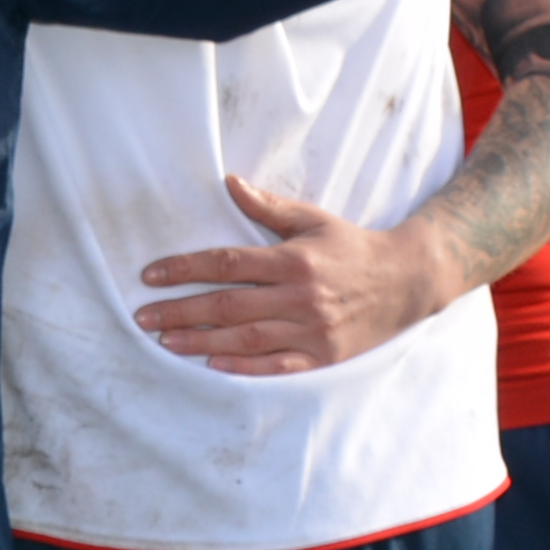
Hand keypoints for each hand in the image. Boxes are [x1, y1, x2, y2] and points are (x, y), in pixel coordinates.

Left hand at [131, 174, 452, 375]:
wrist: (406, 282)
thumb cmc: (352, 247)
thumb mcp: (313, 220)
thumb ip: (268, 206)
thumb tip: (228, 182)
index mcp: (293, 259)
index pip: (227, 263)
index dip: (185, 268)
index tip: (151, 275)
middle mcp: (300, 295)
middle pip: (229, 304)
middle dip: (181, 310)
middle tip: (142, 316)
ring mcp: (312, 329)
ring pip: (248, 338)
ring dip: (202, 341)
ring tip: (165, 342)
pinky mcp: (323, 356)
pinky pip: (278, 367)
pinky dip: (245, 368)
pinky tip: (213, 366)